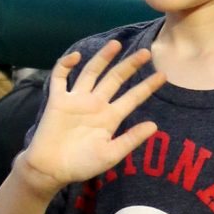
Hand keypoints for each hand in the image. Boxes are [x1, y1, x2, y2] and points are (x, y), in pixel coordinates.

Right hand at [18, 40, 163, 194]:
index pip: (132, 98)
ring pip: (91, 72)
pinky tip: (76, 57)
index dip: (147, 86)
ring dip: (102, 58)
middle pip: (115, 79)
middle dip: (129, 65)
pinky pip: (60, 77)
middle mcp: (95, 104)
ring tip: (115, 44)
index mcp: (110, 118)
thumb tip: (155, 126)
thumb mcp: (110, 155)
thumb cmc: (80, 165)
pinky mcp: (57, 100)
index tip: (163, 76)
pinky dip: (66, 65)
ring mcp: (76, 100)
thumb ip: (131, 139)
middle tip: (146, 52)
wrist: (50, 169)